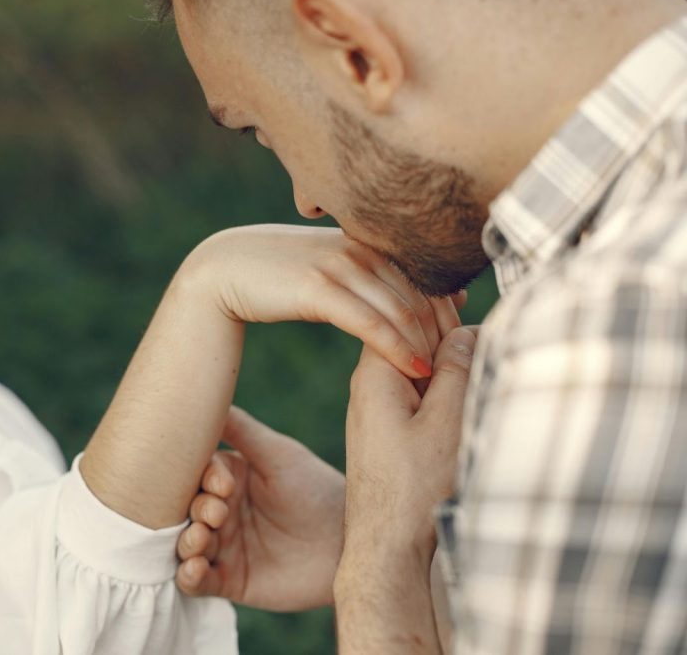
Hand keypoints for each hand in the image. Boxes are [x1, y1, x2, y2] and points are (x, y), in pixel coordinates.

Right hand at [175, 407, 344, 610]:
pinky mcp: (230, 580)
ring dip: (185, 542)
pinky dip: (188, 576)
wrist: (350, 545)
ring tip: (200, 540)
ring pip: (185, 544)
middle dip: (194, 511)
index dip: (203, 479)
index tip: (224, 486)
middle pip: (186, 509)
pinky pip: (196, 581)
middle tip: (216, 515)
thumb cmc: (317, 490)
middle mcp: (221, 511)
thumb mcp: (279, 454)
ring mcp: (224, 547)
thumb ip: (241, 428)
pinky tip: (195, 569)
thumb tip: (206, 393)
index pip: (196, 474)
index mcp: (229, 477)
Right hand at [177, 225, 462, 379]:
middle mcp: (358, 247)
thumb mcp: (322, 265)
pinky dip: (398, 348)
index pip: (421, 274)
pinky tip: (416, 369)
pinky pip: (371, 323)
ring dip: (427, 345)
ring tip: (445, 376)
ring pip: (401, 309)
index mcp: (364, 239)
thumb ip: (359, 268)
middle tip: (462, 367)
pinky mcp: (319, 288)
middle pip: (419, 293)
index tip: (461, 338)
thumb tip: (389, 284)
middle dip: (444, 331)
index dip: (446, 307)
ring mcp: (339, 265)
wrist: (220, 270)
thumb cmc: (270, 273)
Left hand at [341, 326, 476, 550]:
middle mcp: (369, 383)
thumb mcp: (448, 421)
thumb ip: (458, 369)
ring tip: (478, 377)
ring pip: (418, 366)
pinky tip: (462, 404)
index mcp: (376, 371)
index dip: (444, 307)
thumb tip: (467, 328)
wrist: (386, 546)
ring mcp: (375, 407)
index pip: (407, 312)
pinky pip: (416, 394)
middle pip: (412, 336)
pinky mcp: (385, 429)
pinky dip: (441, 391)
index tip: (475, 317)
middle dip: (450, 334)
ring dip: (449, 365)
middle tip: (484, 347)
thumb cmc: (415, 488)